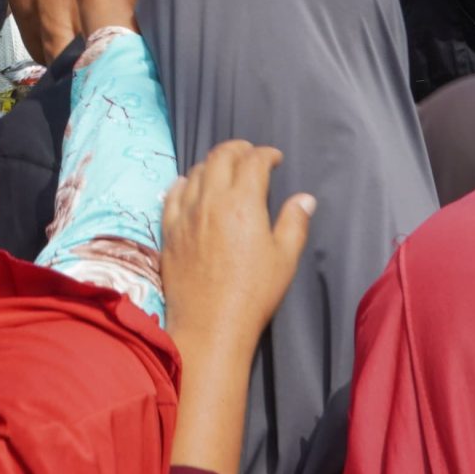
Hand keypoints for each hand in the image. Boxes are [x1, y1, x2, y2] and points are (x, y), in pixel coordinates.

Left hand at [161, 140, 312, 361]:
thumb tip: (305, 198)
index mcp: (242, 203)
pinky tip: (188, 184)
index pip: (253, 162)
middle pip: (220, 157)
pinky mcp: (169, 231)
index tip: (275, 158)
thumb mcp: (284, 258)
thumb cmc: (254, 293)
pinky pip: (172, 194)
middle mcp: (210, 201)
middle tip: (250, 153)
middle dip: (238, 148)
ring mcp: (185, 214)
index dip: (266, 154)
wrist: (210, 324)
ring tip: (224, 168)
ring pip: (195, 172)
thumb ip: (294, 222)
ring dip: (212, 163)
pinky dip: (183, 182)